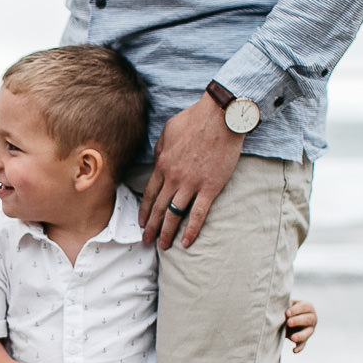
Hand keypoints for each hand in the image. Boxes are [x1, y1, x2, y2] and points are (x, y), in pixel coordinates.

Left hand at [140, 92, 244, 248]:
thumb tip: (157, 160)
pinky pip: (199, 213)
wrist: (221, 116)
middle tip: (146, 241)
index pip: (150, 194)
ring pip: (175, 214)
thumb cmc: (195, 119)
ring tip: (163, 246)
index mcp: (162, 164)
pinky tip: (186, 242)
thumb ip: (160, 149)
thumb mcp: (168, 131)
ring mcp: (192, 184)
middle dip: (152, 227)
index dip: (145, 211)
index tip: (141, 223)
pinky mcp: (210, 187)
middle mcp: (174, 178)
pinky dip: (192, 229)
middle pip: (159, 208)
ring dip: (167, 232)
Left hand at [285, 298, 317, 352]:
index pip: (305, 307)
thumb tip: (277, 307)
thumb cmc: (286, 308)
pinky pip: (303, 344)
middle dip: (298, 321)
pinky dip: (299, 348)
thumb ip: (285, 305)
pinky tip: (294, 350)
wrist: (285, 319)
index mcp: (308, 307)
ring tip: (292, 337)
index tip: (287, 313)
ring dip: (300, 335)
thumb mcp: (287, 305)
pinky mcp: (304, 340)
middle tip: (288, 323)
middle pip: (308, 319)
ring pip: (308, 333)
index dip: (296, 310)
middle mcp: (312, 318)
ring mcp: (309, 330)